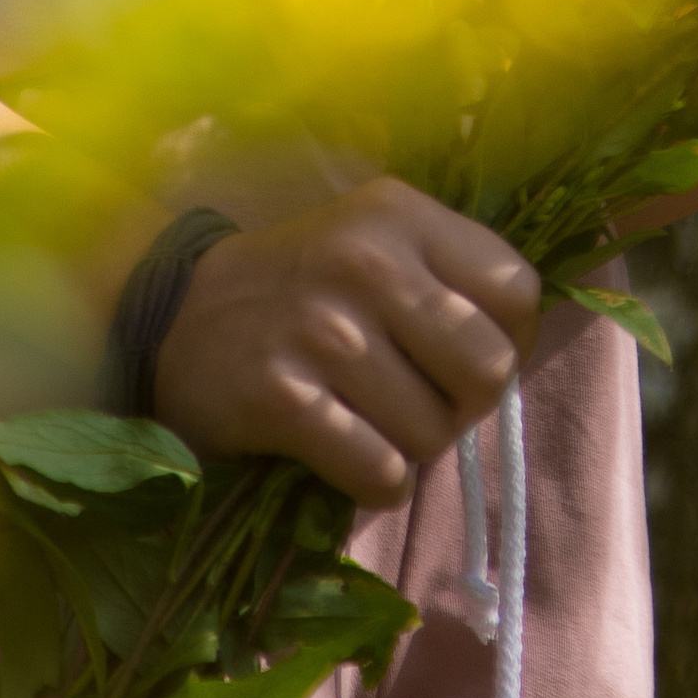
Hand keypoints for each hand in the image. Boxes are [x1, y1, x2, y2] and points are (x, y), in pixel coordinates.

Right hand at [153, 176, 540, 509]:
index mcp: (398, 214)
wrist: (175, 320)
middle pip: (489, 369)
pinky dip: (372, 482)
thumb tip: (522, 350)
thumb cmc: (303, 292)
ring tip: (363, 419)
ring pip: (434, 434)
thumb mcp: (374, 246)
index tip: (457, 355)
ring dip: (408, 448)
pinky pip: (381, 474)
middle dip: (462, 404)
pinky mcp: (281, 398)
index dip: (505, 338)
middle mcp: (365, 261)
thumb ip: (450, 279)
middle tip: (415, 399)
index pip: (518, 291)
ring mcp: (322, 331)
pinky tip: (338, 454)